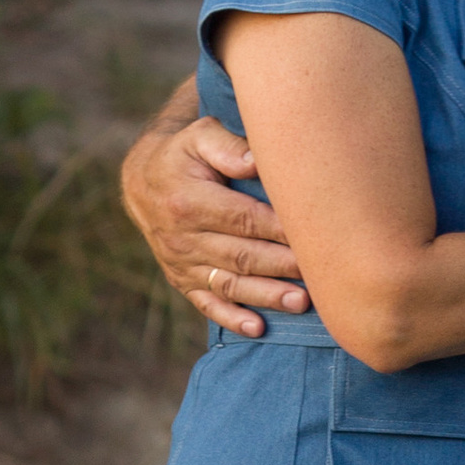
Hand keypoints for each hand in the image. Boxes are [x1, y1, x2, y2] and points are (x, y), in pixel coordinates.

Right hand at [121, 109, 310, 339]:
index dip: (279, 229)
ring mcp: (182, 263)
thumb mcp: (200, 136)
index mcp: (189, 201)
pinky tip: (258, 328)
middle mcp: (182, 237)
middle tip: (320, 274)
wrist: (144, 181)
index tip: (314, 234)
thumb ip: (228, 146)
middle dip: (282, 266)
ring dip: (266, 295)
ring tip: (300, 303)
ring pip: (230, 284)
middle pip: (241, 255)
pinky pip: (208, 304)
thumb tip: (259, 160)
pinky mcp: (182, 280)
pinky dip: (232, 318)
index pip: (243, 219)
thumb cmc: (185, 154)